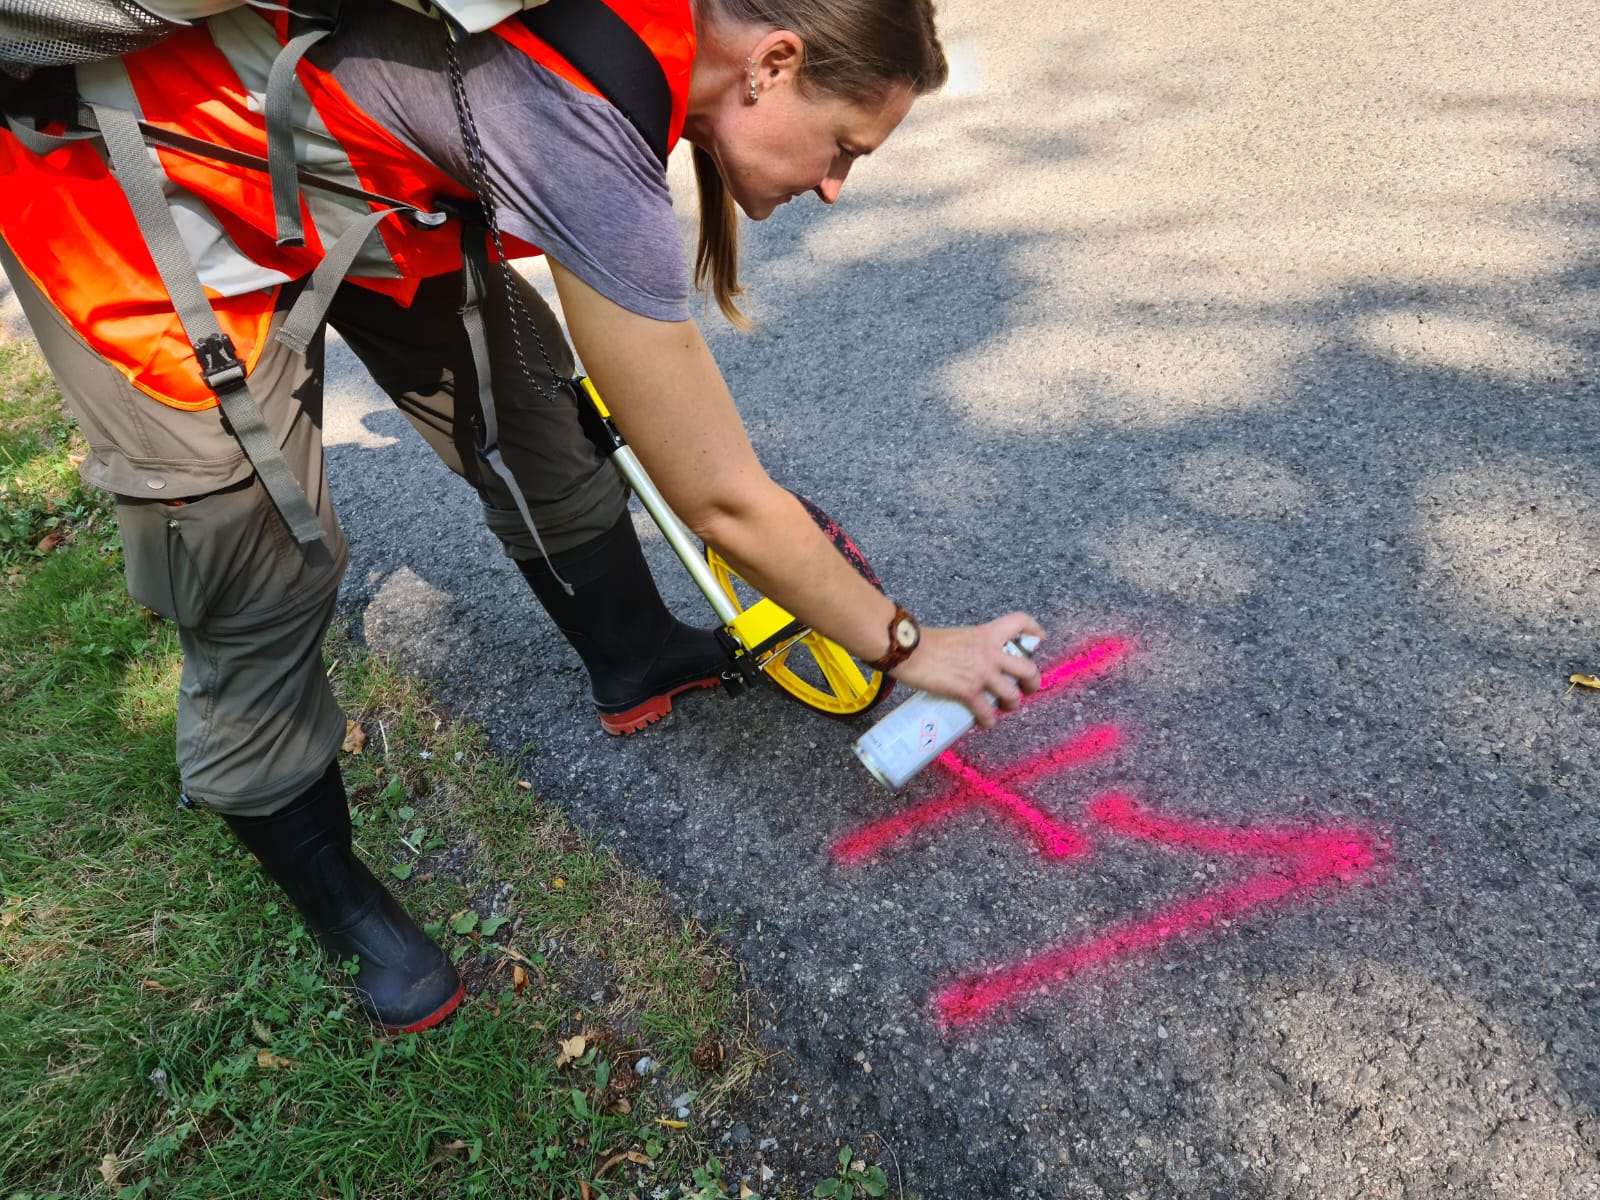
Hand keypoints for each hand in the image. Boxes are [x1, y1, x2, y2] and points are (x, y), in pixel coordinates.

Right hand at [887, 613, 1046, 726]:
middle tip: (1026, 688)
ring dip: (1011, 705)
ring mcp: (981, 673)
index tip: (1038, 641)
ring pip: (1013, 695)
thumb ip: (972, 648)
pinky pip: (987, 712)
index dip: (1034, 631)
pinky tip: (984, 722)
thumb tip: (972, 662)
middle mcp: (990, 653)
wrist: (908, 650)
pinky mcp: (968, 691)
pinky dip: (988, 721)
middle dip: (1032, 683)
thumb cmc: (925, 642)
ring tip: (1003, 707)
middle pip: (1028, 668)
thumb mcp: (958, 637)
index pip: (1020, 622)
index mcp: (987, 634)